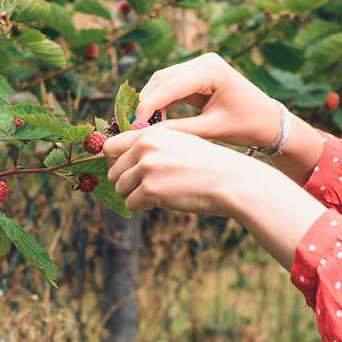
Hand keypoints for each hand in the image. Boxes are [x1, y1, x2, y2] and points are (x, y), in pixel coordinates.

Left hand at [104, 125, 262, 214]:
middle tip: (145, 189)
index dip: (114, 162)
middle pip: (113, 171)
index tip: (123, 172)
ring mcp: (146, 168)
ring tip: (156, 195)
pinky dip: (142, 207)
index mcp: (151, 134)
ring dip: (134, 196)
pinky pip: (131, 203)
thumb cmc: (208, 165)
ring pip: (120, 188)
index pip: (111, 146)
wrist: (230, 180)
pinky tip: (162, 202)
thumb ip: (151, 147)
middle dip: (125, 182)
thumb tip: (119, 162)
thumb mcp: (178, 144)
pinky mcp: (150, 189)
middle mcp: (145, 148)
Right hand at [134, 53, 281, 147]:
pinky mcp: (198, 75)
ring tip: (142, 128)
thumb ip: (179, 130)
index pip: (169, 85)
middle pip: (161, 79)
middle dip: (145, 103)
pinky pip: (171, 86)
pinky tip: (155, 122)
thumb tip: (146, 137)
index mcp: (211, 70)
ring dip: (150, 102)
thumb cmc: (247, 126)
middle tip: (132, 128)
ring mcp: (200, 66)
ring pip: (162, 81)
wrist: (270, 122)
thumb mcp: (212, 130)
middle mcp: (204, 61)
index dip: (148, 105)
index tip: (134, 127)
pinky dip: (161, 102)